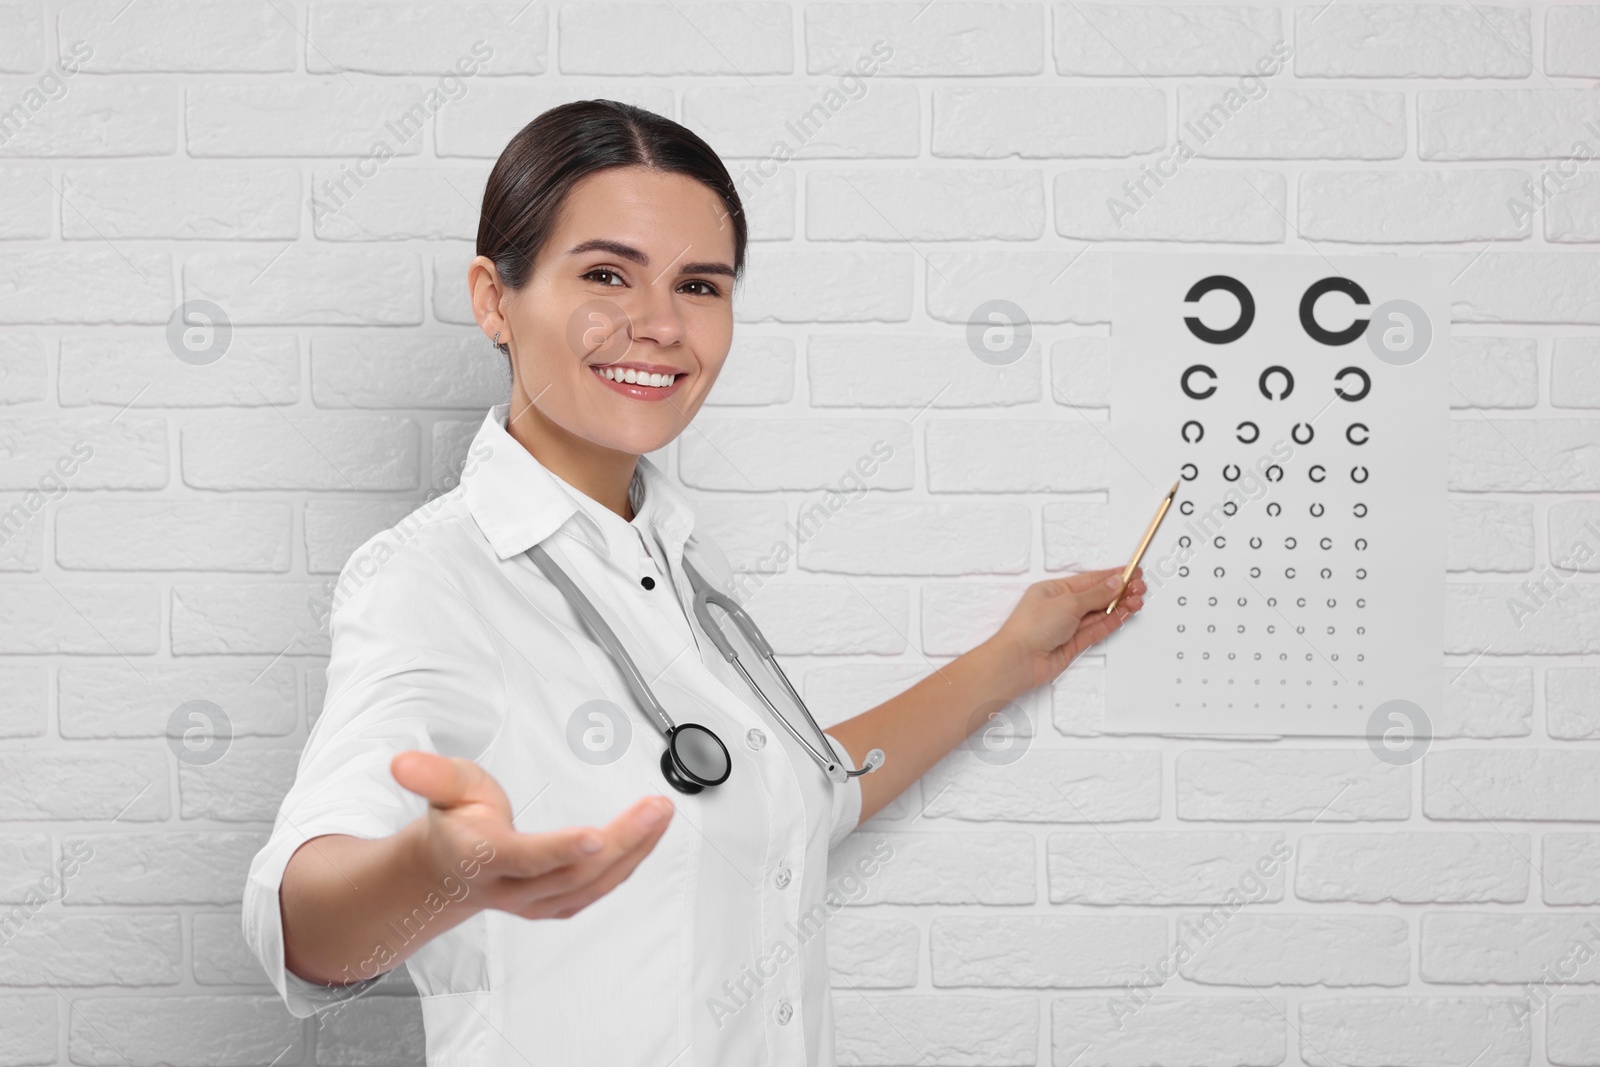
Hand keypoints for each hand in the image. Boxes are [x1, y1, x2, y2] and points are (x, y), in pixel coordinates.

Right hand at [391, 751, 673, 921]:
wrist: (450, 871)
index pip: (524, 859)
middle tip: (656, 808)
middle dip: (621, 841)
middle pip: (572, 873)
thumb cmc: (455, 824)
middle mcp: (512, 888)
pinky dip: (628, 864)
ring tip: (660, 815)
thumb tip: (402, 762)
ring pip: (592, 885)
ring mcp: (536, 901)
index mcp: (483, 859)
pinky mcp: (556, 903)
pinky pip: (598, 889)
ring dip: (634, 852)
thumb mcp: (443, 788)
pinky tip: (648, 837)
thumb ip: (430, 776)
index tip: (596, 835)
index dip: (560, 850)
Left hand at [991, 565, 1145, 692]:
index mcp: (1054, 589)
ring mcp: (1068, 625)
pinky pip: (1097, 629)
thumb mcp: (1068, 602)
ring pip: (1099, 612)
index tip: (1131, 572)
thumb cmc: (1030, 628)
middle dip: (1120, 591)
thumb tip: (1114, 583)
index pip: (1090, 579)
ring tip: (1137, 600)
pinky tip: (1124, 613)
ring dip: (1119, 606)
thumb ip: (1096, 594)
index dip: (1112, 576)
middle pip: (1097, 596)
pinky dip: (1112, 621)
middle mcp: (1061, 606)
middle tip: (1140, 587)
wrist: (1020, 660)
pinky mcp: (1073, 643)